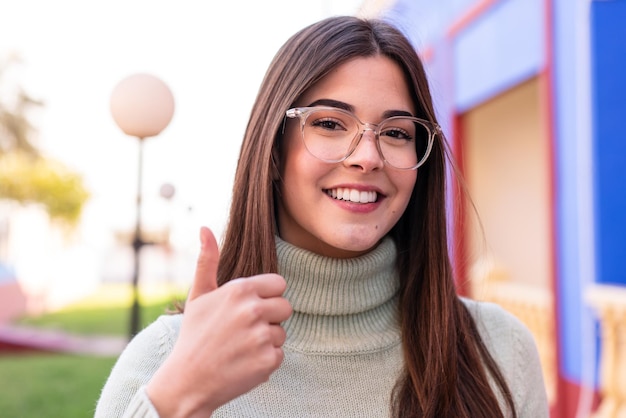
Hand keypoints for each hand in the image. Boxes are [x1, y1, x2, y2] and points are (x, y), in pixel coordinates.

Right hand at [147, 227, 291, 416]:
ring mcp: (261, 336)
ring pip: (281, 333)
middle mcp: (253, 310)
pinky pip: (279, 355)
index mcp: (240, 289)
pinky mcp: (267, 361)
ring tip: (240, 348)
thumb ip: (207, 260)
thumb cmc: (193, 335)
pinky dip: (265, 362)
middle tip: (244, 330)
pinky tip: (244, 363)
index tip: (249, 309)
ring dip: (266, 341)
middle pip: (286, 307)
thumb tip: (205, 228)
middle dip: (270, 318)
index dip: (266, 297)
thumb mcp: (198, 295)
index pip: (279, 284)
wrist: (186, 381)